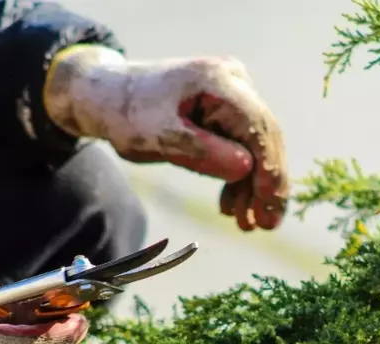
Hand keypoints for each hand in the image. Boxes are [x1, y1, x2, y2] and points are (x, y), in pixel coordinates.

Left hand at [43, 45, 288, 230]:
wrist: (108, 96)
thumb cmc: (128, 114)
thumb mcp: (158, 138)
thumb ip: (201, 152)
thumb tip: (246, 169)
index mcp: (218, 81)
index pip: (257, 127)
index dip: (270, 170)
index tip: (270, 207)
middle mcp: (234, 81)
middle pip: (263, 137)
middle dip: (266, 184)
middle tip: (266, 225)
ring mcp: (233, 93)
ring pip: (255, 145)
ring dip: (252, 186)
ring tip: (246, 224)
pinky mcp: (226, 109)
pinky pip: (242, 144)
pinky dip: (238, 176)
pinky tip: (232, 205)